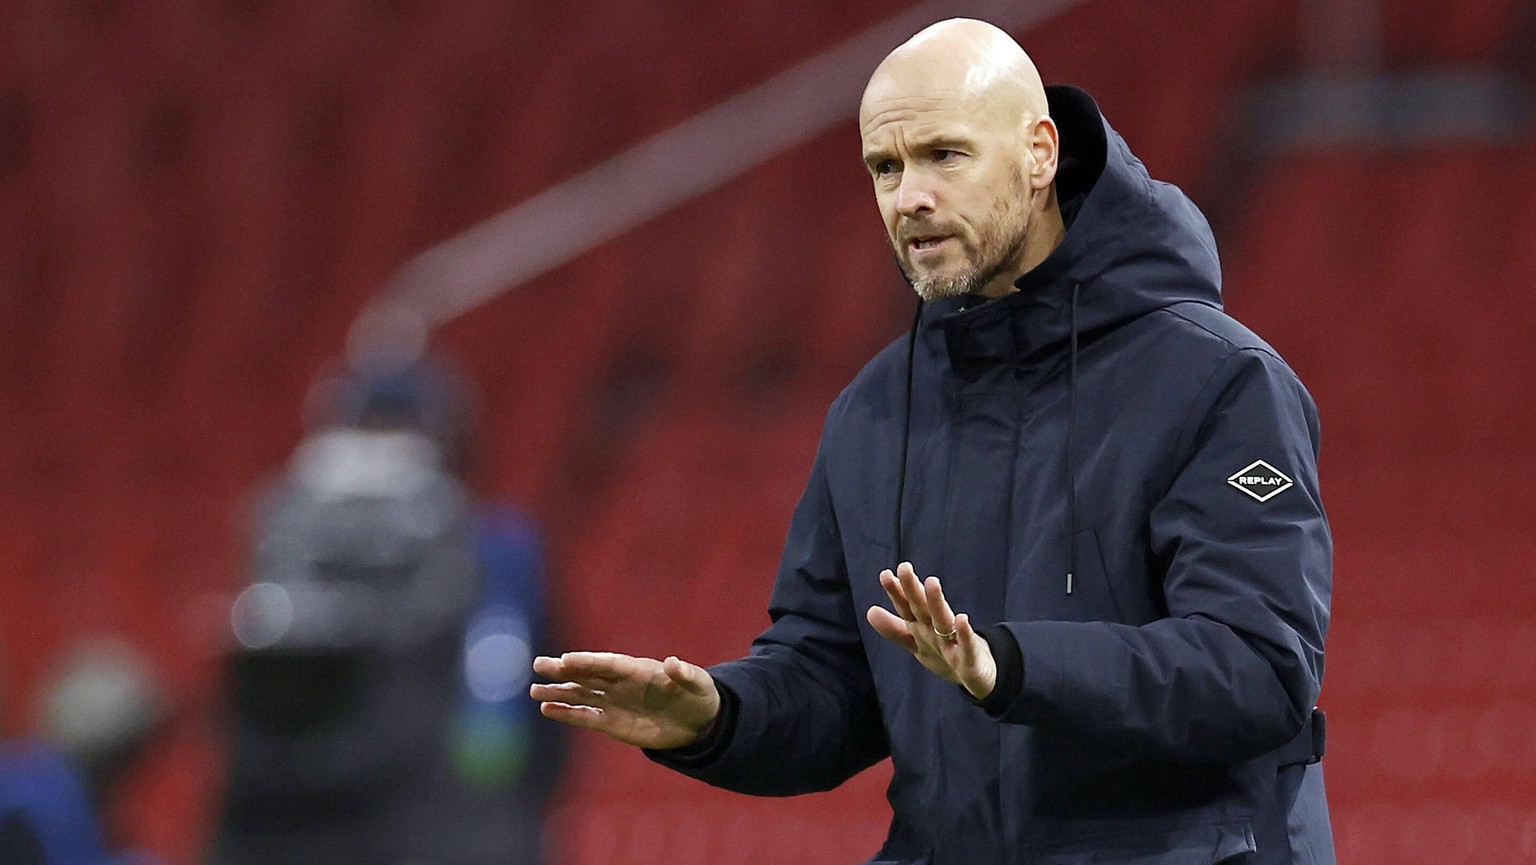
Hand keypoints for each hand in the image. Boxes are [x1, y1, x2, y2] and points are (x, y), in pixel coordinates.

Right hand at [530, 651, 720, 748]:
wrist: (698, 721)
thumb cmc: (698, 695)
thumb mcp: (698, 683)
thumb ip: (684, 674)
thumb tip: (672, 662)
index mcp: (637, 669)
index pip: (608, 664)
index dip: (588, 661)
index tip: (566, 660)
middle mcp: (620, 683)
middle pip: (588, 675)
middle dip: (564, 671)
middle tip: (539, 665)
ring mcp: (614, 702)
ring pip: (581, 695)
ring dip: (558, 692)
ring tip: (534, 690)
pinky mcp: (612, 723)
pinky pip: (586, 717)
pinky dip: (567, 713)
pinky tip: (547, 709)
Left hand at [866, 562, 996, 699]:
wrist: (978, 675)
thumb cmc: (945, 653)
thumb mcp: (917, 642)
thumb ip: (894, 629)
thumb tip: (870, 611)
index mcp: (923, 627)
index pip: (907, 607)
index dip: (896, 593)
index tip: (885, 574)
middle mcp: (937, 630)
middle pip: (923, 608)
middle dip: (913, 589)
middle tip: (904, 567)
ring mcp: (954, 643)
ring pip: (944, 620)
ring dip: (937, 602)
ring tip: (931, 582)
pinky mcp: (970, 660)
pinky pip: (967, 647)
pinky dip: (965, 634)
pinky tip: (962, 619)